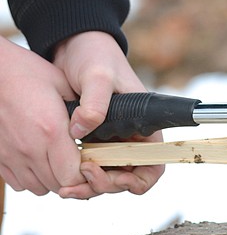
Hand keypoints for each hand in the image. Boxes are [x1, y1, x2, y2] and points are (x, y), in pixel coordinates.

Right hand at [0, 36, 85, 194]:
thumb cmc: (25, 73)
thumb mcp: (62, 85)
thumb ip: (80, 110)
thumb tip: (93, 126)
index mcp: (51, 130)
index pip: (73, 175)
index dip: (85, 173)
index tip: (88, 161)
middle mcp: (30, 148)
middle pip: (58, 184)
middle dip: (71, 176)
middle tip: (75, 160)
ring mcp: (11, 155)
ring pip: (39, 188)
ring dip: (53, 178)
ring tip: (57, 160)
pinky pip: (19, 183)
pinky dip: (33, 177)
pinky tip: (38, 160)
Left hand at [53, 31, 163, 197]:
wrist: (77, 47)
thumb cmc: (97, 56)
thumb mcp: (99, 75)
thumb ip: (95, 103)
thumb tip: (81, 130)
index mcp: (144, 126)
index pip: (153, 164)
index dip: (138, 180)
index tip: (115, 177)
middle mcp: (131, 138)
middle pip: (128, 176)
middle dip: (106, 184)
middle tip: (81, 179)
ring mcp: (112, 140)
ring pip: (108, 175)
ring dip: (90, 186)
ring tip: (67, 186)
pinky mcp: (94, 140)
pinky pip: (92, 166)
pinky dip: (80, 177)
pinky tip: (65, 176)